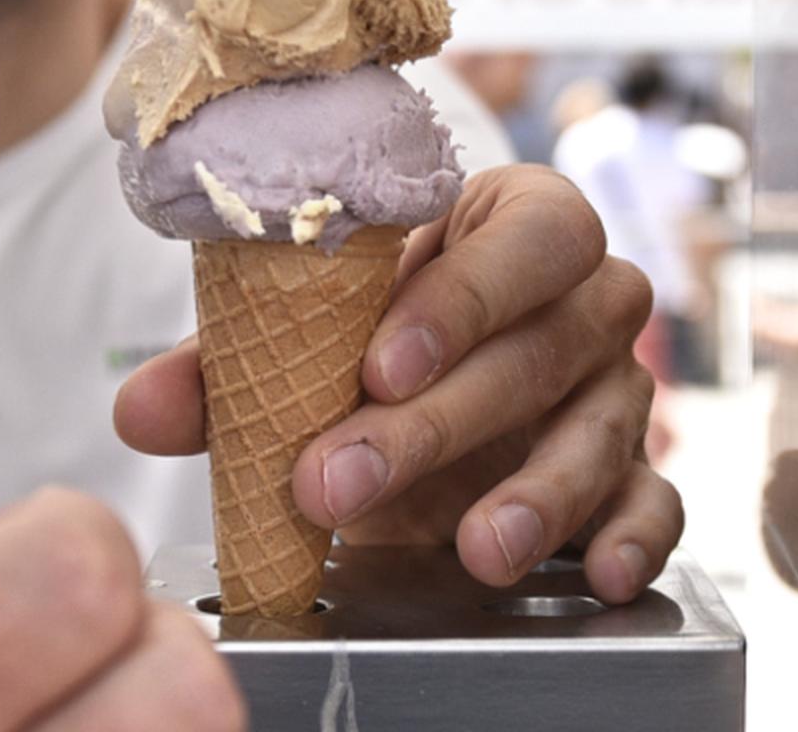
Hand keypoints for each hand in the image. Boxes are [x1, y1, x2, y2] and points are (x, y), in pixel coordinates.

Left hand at [116, 164, 683, 604]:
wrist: (429, 389)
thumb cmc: (378, 332)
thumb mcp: (309, 334)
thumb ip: (234, 362)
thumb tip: (139, 409)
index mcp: (516, 223)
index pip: (528, 235)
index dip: (463, 296)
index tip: (377, 365)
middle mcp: (585, 296)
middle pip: (547, 343)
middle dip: (443, 419)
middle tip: (344, 478)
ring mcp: (617, 383)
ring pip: (604, 426)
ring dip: (539, 492)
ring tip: (477, 549)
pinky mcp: (635, 467)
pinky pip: (658, 498)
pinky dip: (636, 538)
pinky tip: (601, 574)